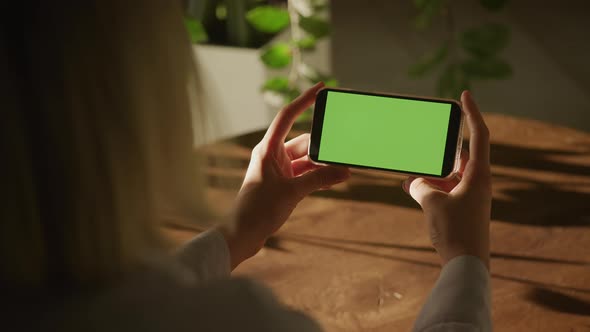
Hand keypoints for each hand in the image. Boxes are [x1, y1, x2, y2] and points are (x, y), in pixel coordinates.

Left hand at [219, 82, 349, 268]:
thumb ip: (320, 180)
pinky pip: (305, 174)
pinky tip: (335, 179)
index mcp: (268, 149)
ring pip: (307, 160)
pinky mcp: (282, 184)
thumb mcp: (293, 193)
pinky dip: (318, 176)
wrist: (242, 234)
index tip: (321, 89)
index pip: (288, 116)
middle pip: (303, 142)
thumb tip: (345, 171)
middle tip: (344, 148)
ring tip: (344, 169)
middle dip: (324, 146)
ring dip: (323, 165)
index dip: (304, 100)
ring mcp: (278, 170)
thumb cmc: (258, 210)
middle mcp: (272, 156)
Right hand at [403, 91, 491, 268]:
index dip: (472, 113)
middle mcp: (477, 182)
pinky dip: (430, 185)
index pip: (478, 135)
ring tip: (411, 170)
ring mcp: (470, 195)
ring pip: (449, 173)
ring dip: (431, 171)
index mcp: (479, 175)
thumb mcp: (432, 203)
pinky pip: (445, 188)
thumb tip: (415, 182)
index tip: (465, 94)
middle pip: (459, 154)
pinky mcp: (462, 207)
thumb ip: (421, 186)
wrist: (466, 263)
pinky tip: (412, 187)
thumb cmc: (455, 230)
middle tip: (425, 137)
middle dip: (440, 148)